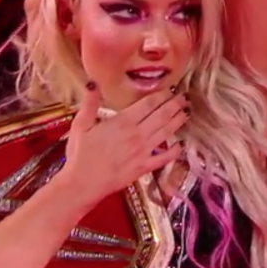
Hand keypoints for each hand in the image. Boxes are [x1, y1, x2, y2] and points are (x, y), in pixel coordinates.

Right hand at [60, 82, 187, 205]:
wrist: (82, 184)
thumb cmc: (80, 154)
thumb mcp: (80, 125)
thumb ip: (90, 103)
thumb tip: (93, 83)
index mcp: (123, 122)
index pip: (149, 104)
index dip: (162, 95)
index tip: (170, 89)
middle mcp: (137, 134)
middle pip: (162, 115)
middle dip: (175, 105)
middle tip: (184, 97)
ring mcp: (143, 152)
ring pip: (166, 133)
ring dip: (177, 122)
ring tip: (186, 113)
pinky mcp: (144, 167)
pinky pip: (164, 158)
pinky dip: (174, 151)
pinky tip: (180, 146)